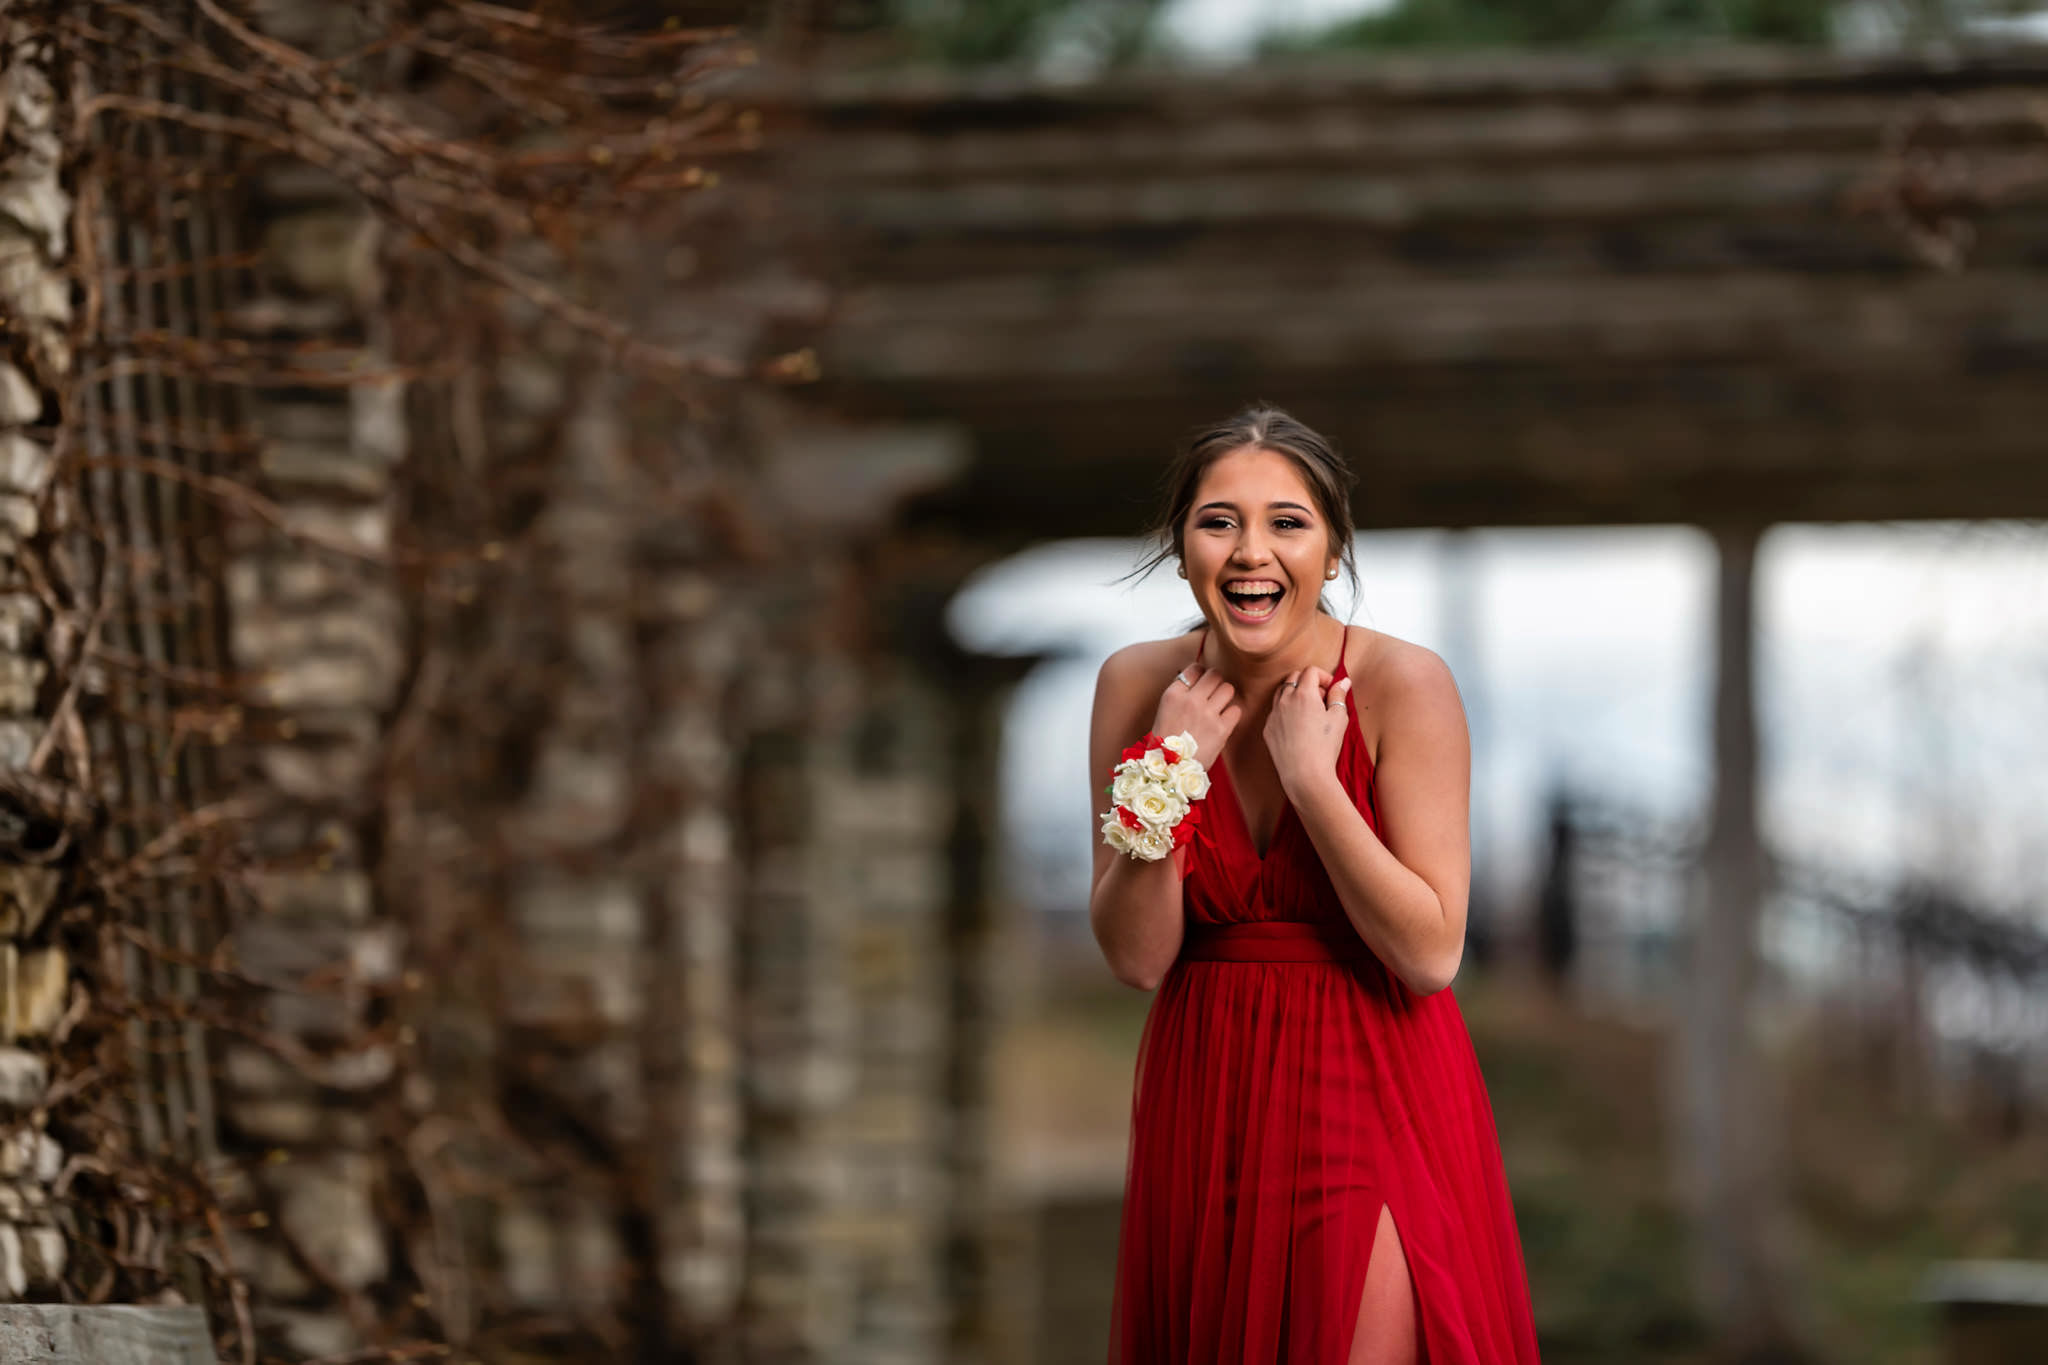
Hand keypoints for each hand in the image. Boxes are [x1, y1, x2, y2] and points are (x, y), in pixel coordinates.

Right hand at [1150, 661, 1240, 767]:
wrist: (1170, 769)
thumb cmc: (1166, 741)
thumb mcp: (1165, 710)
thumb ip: (1182, 694)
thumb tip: (1200, 679)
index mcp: (1173, 694)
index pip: (1195, 668)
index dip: (1201, 675)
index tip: (1202, 684)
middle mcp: (1191, 700)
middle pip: (1215, 675)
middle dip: (1216, 682)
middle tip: (1213, 694)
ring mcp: (1207, 714)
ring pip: (1228, 689)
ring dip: (1225, 697)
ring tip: (1219, 708)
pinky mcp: (1221, 729)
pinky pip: (1236, 710)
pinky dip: (1231, 715)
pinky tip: (1223, 722)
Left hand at [1264, 666, 1352, 798]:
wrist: (1305, 775)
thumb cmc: (1325, 747)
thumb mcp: (1339, 718)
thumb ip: (1339, 695)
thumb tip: (1343, 681)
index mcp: (1303, 694)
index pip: (1310, 671)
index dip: (1323, 676)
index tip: (1331, 690)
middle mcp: (1284, 700)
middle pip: (1293, 677)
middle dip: (1308, 682)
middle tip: (1321, 699)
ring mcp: (1273, 715)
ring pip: (1281, 692)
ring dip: (1294, 694)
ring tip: (1309, 711)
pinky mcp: (1267, 729)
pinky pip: (1275, 712)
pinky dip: (1286, 711)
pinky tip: (1298, 727)